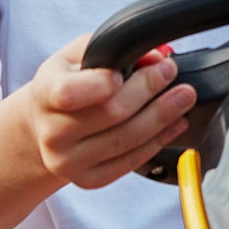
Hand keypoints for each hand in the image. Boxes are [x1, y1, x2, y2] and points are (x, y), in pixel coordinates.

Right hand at [18, 36, 196, 190]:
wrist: (45, 126)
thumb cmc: (66, 82)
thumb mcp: (76, 55)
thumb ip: (110, 47)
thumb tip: (155, 56)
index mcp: (44, 94)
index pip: (69, 93)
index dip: (100, 84)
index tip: (124, 71)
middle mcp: (52, 133)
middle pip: (110, 114)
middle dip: (148, 89)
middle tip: (170, 71)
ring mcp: (69, 161)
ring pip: (126, 140)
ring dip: (162, 116)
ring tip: (184, 96)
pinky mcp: (89, 180)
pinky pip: (130, 162)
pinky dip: (158, 141)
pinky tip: (174, 124)